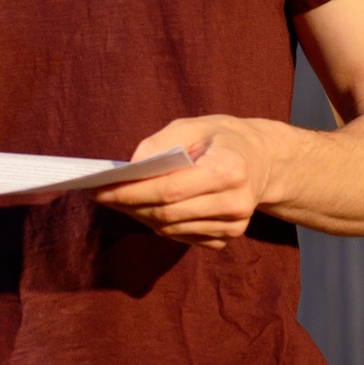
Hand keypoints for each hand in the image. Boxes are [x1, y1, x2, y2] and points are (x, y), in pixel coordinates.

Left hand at [93, 116, 275, 249]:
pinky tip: (144, 208)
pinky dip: (159, 224)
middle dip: (129, 205)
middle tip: (100, 195)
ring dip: (140, 215)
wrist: (263, 161)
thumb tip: (131, 169)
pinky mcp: (226, 238)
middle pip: (168, 214)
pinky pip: (181, 236)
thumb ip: (160, 143)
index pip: (170, 189)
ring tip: (116, 200)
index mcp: (229, 170)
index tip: (101, 190)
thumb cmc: (222, 138)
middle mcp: (235, 204)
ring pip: (171, 229)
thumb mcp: (193, 125)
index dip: (132, 192)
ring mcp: (233, 227)